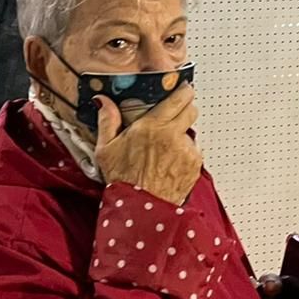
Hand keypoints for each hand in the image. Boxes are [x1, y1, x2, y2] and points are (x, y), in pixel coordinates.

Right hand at [93, 86, 201, 205]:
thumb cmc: (124, 181)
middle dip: (185, 109)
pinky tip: (170, 163)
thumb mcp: (106, 149)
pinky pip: (194, 152)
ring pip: (192, 132)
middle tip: (174, 115)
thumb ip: (107, 120)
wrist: (140, 209)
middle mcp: (172, 135)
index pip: (179, 97)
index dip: (183, 90)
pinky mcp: (194, 165)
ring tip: (166, 149)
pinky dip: (186, 154)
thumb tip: (103, 101)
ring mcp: (186, 150)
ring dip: (183, 135)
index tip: (182, 89)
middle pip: (191, 109)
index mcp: (152, 126)